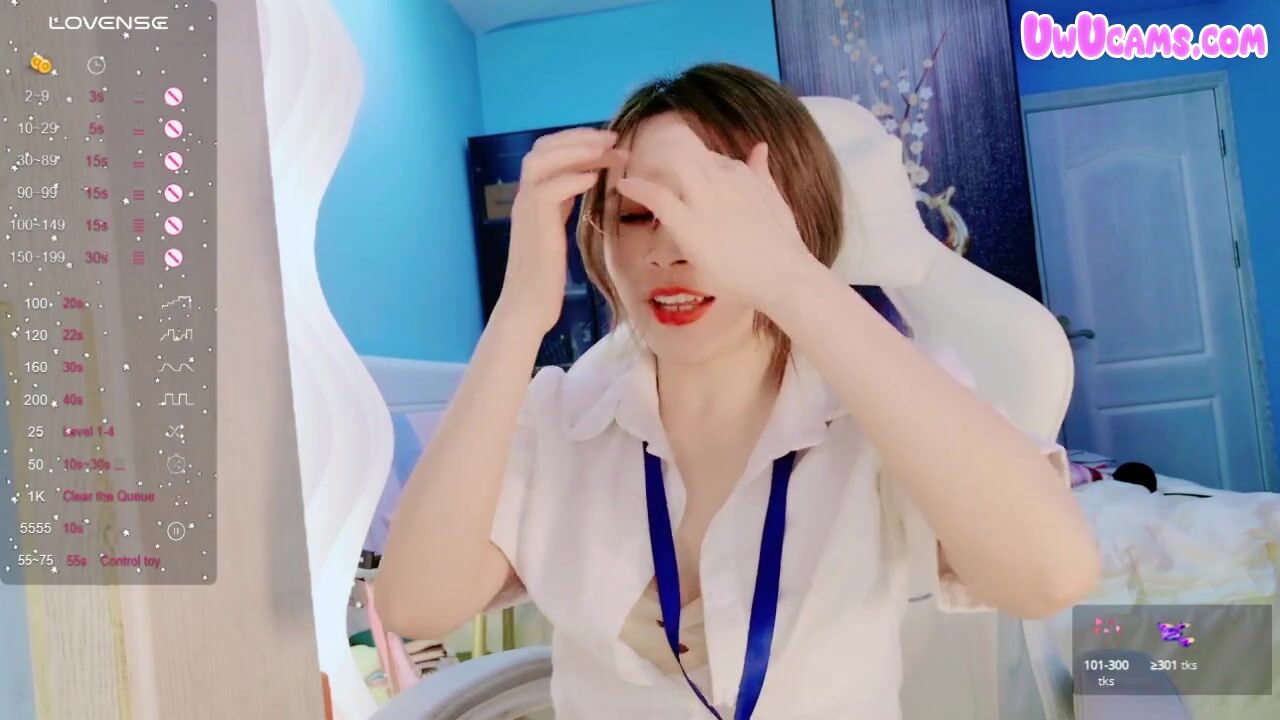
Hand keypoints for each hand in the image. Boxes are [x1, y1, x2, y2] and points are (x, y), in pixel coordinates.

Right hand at [496, 128, 625, 333]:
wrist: (527, 309)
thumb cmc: (545, 280)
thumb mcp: (557, 233)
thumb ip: (564, 207)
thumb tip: (584, 184)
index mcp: (531, 199)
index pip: (546, 153)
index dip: (574, 141)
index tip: (606, 141)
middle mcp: (524, 199)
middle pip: (542, 149)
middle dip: (578, 137)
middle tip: (612, 138)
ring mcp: (525, 210)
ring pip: (541, 161)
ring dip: (575, 151)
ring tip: (605, 150)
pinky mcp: (533, 226)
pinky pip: (549, 189)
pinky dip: (572, 178)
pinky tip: (595, 178)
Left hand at [614, 124, 818, 310]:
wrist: (784, 273)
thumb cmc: (782, 243)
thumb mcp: (774, 198)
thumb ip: (761, 172)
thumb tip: (759, 147)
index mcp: (739, 171)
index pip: (705, 155)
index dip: (687, 161)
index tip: (675, 171)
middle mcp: (719, 176)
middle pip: (682, 149)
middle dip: (662, 153)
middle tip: (647, 165)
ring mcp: (703, 197)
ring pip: (667, 165)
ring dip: (649, 168)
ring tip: (633, 175)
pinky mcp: (688, 222)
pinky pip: (656, 195)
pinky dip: (637, 187)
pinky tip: (624, 186)